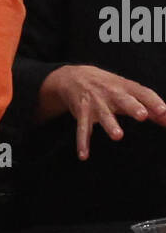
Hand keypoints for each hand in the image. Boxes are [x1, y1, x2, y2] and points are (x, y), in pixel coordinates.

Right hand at [39, 65, 165, 159]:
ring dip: (110, 125)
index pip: (143, 93)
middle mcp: (112, 93)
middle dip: (133, 107)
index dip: (154, 102)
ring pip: (104, 114)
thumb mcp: (128, 91)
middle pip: (124, 100)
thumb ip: (149, 106)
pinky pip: (82, 128)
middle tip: (143, 115)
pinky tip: (84, 155)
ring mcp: (96, 102)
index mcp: (126, 87)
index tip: (164, 111)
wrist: (75, 77)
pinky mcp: (82, 112)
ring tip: (118, 135)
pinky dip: (82, 142)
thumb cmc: (108, 87)